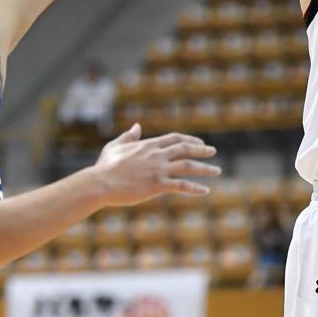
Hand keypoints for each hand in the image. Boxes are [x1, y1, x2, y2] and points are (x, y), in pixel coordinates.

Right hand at [91, 124, 219, 204]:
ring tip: (217, 171)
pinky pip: (182, 186)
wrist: (100, 183)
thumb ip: (128, 136)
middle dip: (202, 150)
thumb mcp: (115, 146)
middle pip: (185, 149)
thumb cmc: (105, 167)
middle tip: (213, 152)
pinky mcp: (158, 185)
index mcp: (149, 145)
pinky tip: (205, 190)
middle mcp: (157, 155)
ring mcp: (158, 169)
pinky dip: (195, 188)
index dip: (189, 140)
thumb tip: (137, 126)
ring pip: (188, 166)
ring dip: (205, 168)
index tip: (200, 143)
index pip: (175, 138)